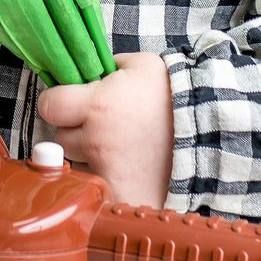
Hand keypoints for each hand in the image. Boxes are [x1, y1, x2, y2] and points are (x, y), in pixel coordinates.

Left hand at [35, 51, 172, 208]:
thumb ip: (108, 64)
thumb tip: (89, 69)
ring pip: (77, 164)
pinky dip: (106, 180)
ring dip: (90, 157)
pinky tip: (127, 169)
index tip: (71, 102)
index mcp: (98, 106)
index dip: (59, 101)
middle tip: (105, 126)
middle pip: (62, 137)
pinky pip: (96, 188)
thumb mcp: (144, 65)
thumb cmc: (177, 99)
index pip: (49, 105)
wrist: (212, 136)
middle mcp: (96, 142)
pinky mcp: (118, 197)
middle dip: (77, 130)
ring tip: (121, 149)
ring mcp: (106, 173)